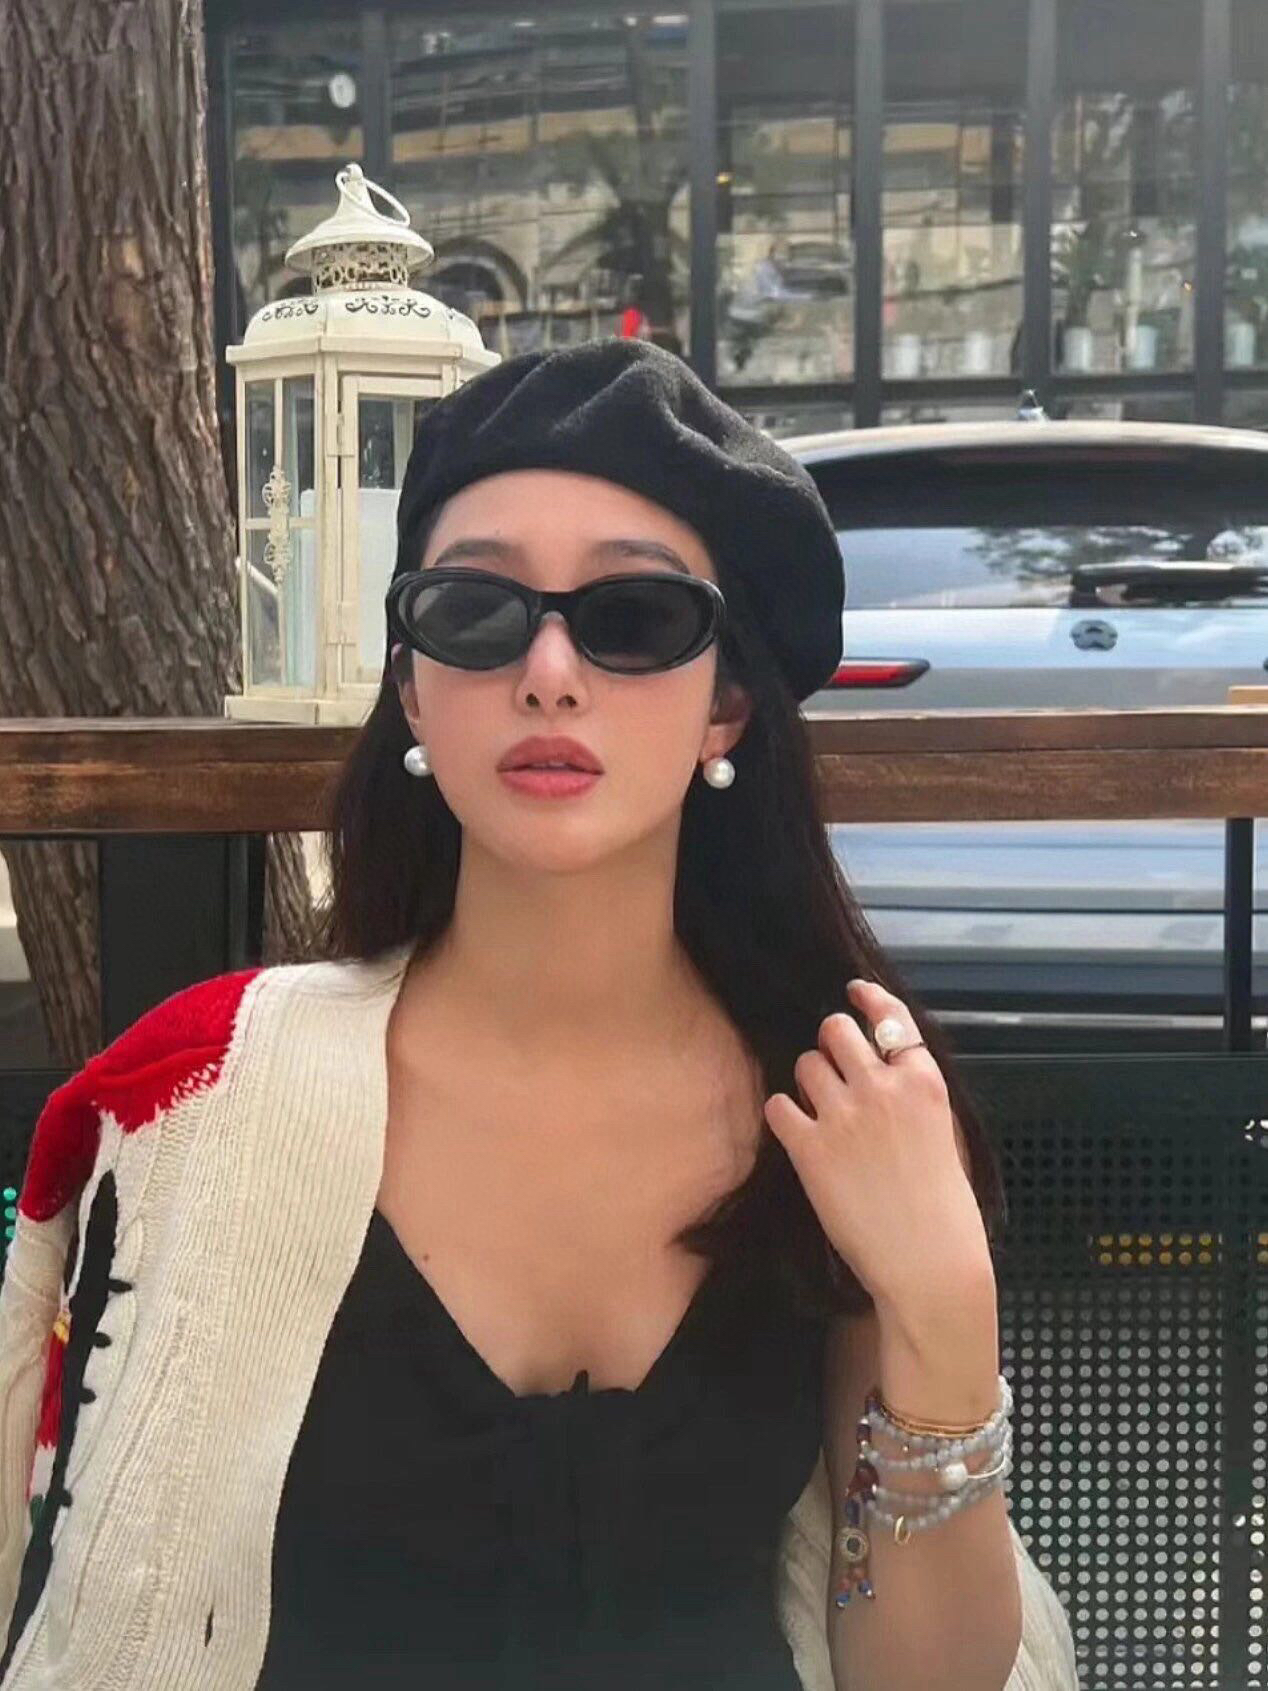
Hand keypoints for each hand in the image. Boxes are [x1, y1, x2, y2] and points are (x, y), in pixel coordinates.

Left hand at [762, 980, 992, 1310]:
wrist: (928, 1261)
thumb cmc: (944, 1208)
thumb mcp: (946, 1134)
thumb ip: (916, 1094)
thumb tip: (889, 1067)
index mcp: (923, 1081)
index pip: (890, 1017)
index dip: (868, 998)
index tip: (853, 991)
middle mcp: (882, 1087)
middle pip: (836, 1029)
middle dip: (830, 1043)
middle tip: (832, 1068)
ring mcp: (843, 1115)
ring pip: (805, 1063)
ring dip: (808, 1081)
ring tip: (820, 1111)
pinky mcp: (810, 1148)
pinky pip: (778, 1105)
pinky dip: (783, 1114)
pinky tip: (797, 1132)